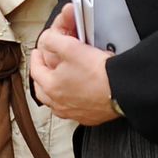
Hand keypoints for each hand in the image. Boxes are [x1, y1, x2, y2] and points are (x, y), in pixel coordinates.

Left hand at [30, 6, 119, 125]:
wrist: (122, 91)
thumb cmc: (98, 73)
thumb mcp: (71, 47)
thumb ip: (53, 41)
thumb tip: (47, 40)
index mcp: (51, 87)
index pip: (35, 70)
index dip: (36, 58)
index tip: (38, 52)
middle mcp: (59, 104)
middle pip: (42, 90)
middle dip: (43, 77)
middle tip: (45, 67)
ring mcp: (74, 113)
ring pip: (56, 102)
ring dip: (55, 91)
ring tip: (60, 81)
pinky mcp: (89, 117)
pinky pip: (74, 109)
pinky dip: (71, 100)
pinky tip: (78, 93)